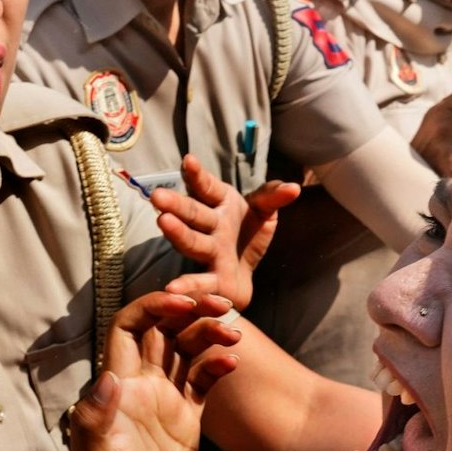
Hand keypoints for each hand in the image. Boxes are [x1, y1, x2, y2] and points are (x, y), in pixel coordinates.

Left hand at [71, 290, 234, 450]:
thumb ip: (96, 423)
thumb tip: (108, 377)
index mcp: (117, 390)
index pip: (130, 328)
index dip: (154, 306)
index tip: (183, 302)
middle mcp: (141, 388)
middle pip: (163, 328)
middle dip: (190, 308)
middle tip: (221, 305)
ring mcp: (165, 403)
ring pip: (187, 349)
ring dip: (209, 332)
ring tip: (234, 334)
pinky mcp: (187, 421)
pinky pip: (204, 380)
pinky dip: (218, 363)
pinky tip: (233, 361)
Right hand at [152, 154, 300, 312]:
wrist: (243, 273)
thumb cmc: (247, 234)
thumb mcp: (263, 211)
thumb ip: (272, 197)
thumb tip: (294, 187)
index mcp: (221, 203)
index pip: (207, 186)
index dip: (197, 175)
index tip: (189, 161)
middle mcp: (210, 226)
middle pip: (193, 213)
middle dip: (176, 204)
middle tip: (157, 195)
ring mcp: (209, 252)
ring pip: (192, 242)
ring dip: (177, 233)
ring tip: (162, 222)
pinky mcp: (212, 279)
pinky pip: (199, 282)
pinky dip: (187, 284)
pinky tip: (173, 289)